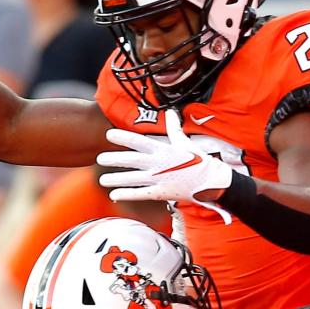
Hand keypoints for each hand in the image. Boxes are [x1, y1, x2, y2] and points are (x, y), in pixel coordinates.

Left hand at [98, 110, 233, 219]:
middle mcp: (157, 164)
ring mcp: (158, 179)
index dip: (122, 137)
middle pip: (131, 161)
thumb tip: (171, 112)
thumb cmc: (198, 160)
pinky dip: (127, 195)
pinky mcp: (161, 193)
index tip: (109, 135)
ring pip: (132, 179)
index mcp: (162, 149)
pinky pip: (140, 194)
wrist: (210, 181)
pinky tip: (114, 195)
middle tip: (99, 158)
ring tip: (102, 180)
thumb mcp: (185, 141)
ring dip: (116, 179)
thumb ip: (174, 128)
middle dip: (114, 159)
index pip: (138, 141)